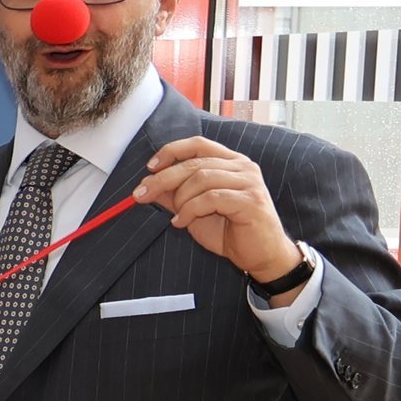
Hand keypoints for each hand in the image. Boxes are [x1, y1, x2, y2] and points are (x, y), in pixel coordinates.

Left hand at [134, 136, 303, 290]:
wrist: (260, 256)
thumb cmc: (229, 231)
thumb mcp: (193, 209)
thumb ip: (174, 194)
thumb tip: (147, 184)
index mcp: (231, 162)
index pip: (198, 144)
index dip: (171, 151)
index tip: (150, 167)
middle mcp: (243, 166)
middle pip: (194, 163)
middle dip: (162, 179)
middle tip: (140, 195)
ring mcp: (249, 182)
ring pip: (201, 178)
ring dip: (180, 199)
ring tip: (177, 216)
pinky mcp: (251, 200)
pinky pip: (210, 198)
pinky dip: (189, 210)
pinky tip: (182, 222)